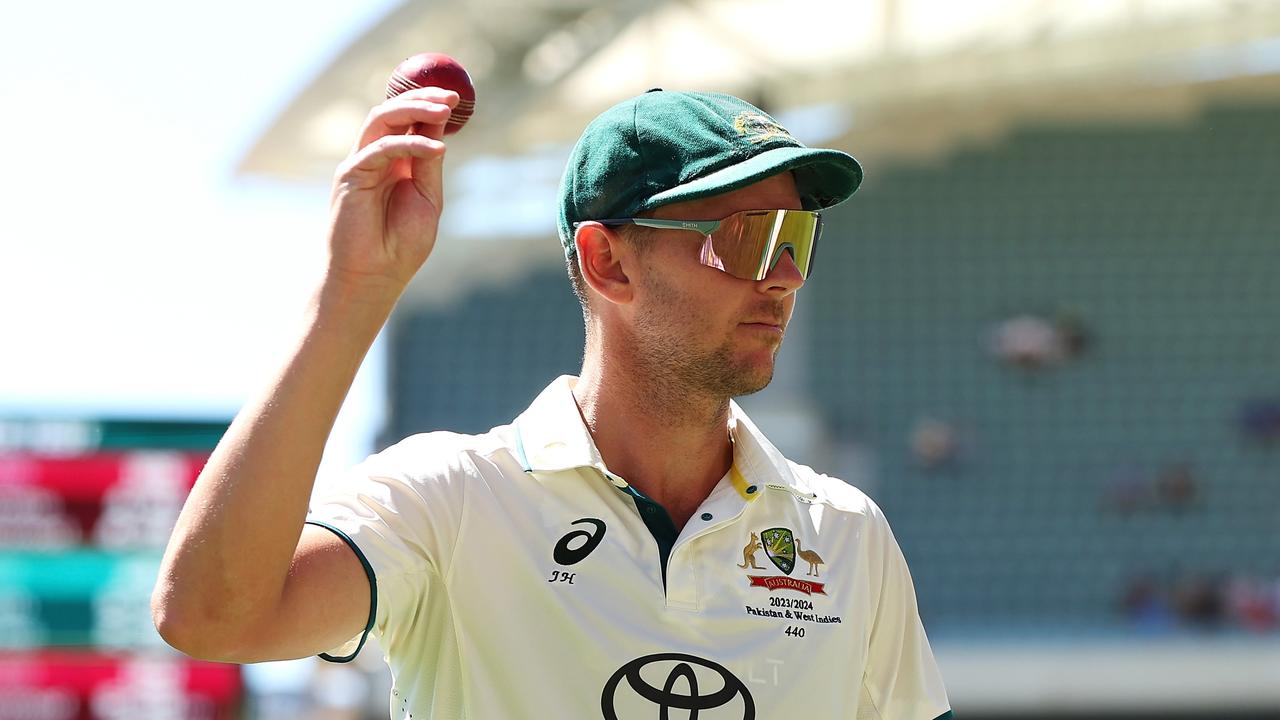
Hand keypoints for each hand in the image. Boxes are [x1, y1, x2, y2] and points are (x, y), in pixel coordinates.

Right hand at [324, 87, 459, 293]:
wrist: (374, 276)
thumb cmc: (401, 244)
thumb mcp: (427, 197)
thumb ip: (429, 164)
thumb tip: (440, 127)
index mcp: (395, 162)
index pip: (408, 121)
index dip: (429, 104)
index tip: (456, 97)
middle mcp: (375, 157)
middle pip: (393, 112)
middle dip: (422, 98)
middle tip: (451, 97)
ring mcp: (360, 163)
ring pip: (381, 119)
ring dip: (413, 110)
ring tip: (444, 111)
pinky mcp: (350, 175)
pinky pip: (379, 149)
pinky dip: (409, 144)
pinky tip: (437, 150)